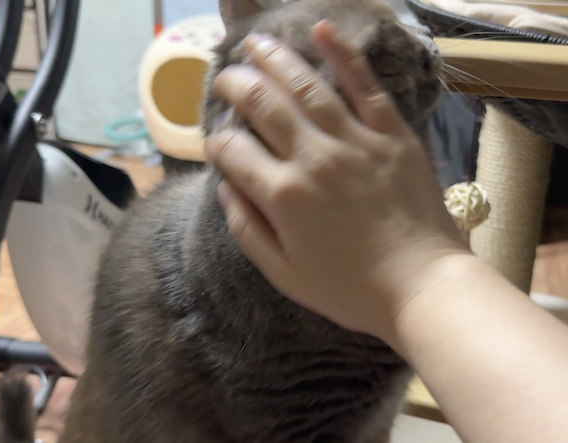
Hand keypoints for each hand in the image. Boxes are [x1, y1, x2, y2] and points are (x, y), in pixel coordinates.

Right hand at [204, 20, 468, 343]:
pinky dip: (343, 55)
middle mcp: (313, 158)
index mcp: (282, 195)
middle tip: (225, 77)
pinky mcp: (392, 135)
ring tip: (255, 43)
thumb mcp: (284, 273)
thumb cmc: (349, 287)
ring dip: (275, 59)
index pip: (232, 150)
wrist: (422, 286)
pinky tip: (322, 29)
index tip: (218, 143)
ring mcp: (355, 141)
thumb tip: (225, 187)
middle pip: (263, 104)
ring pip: (306, 86)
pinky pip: (365, 86)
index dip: (216, 142)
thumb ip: (247, 229)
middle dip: (236, 85)